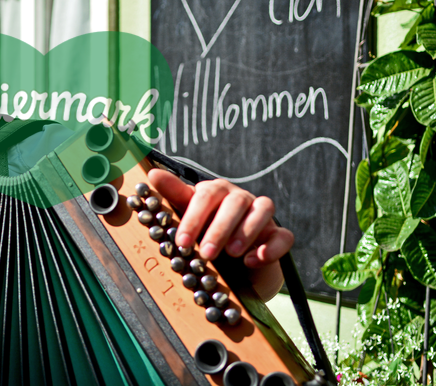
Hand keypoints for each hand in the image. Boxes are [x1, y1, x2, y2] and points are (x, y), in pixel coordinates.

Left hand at [147, 169, 293, 296]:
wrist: (232, 261)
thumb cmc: (205, 229)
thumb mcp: (187, 213)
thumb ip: (173, 194)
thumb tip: (152, 175)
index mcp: (216, 191)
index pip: (205, 196)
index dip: (193, 218)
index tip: (182, 242)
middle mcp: (240, 199)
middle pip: (234, 203)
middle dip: (219, 229)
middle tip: (206, 253)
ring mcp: (262, 215)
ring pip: (262, 211)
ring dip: (246, 232)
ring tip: (232, 255)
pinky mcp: (278, 235)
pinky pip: (283, 236)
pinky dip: (272, 248)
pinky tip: (254, 260)